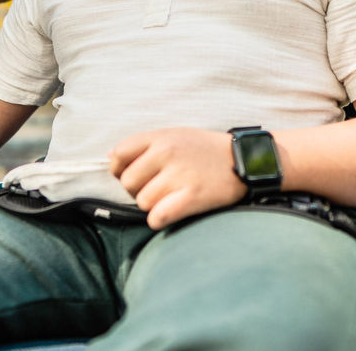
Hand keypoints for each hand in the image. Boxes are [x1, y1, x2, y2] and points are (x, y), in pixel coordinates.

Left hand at [109, 127, 246, 229]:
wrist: (245, 160)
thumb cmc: (205, 150)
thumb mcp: (175, 135)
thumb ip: (143, 144)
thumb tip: (110, 157)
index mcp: (161, 137)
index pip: (119, 154)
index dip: (120, 169)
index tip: (135, 175)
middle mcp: (167, 152)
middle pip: (129, 183)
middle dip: (139, 190)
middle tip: (159, 189)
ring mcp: (179, 174)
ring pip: (143, 202)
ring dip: (153, 206)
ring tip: (171, 198)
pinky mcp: (192, 196)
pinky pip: (157, 217)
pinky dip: (160, 219)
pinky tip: (171, 213)